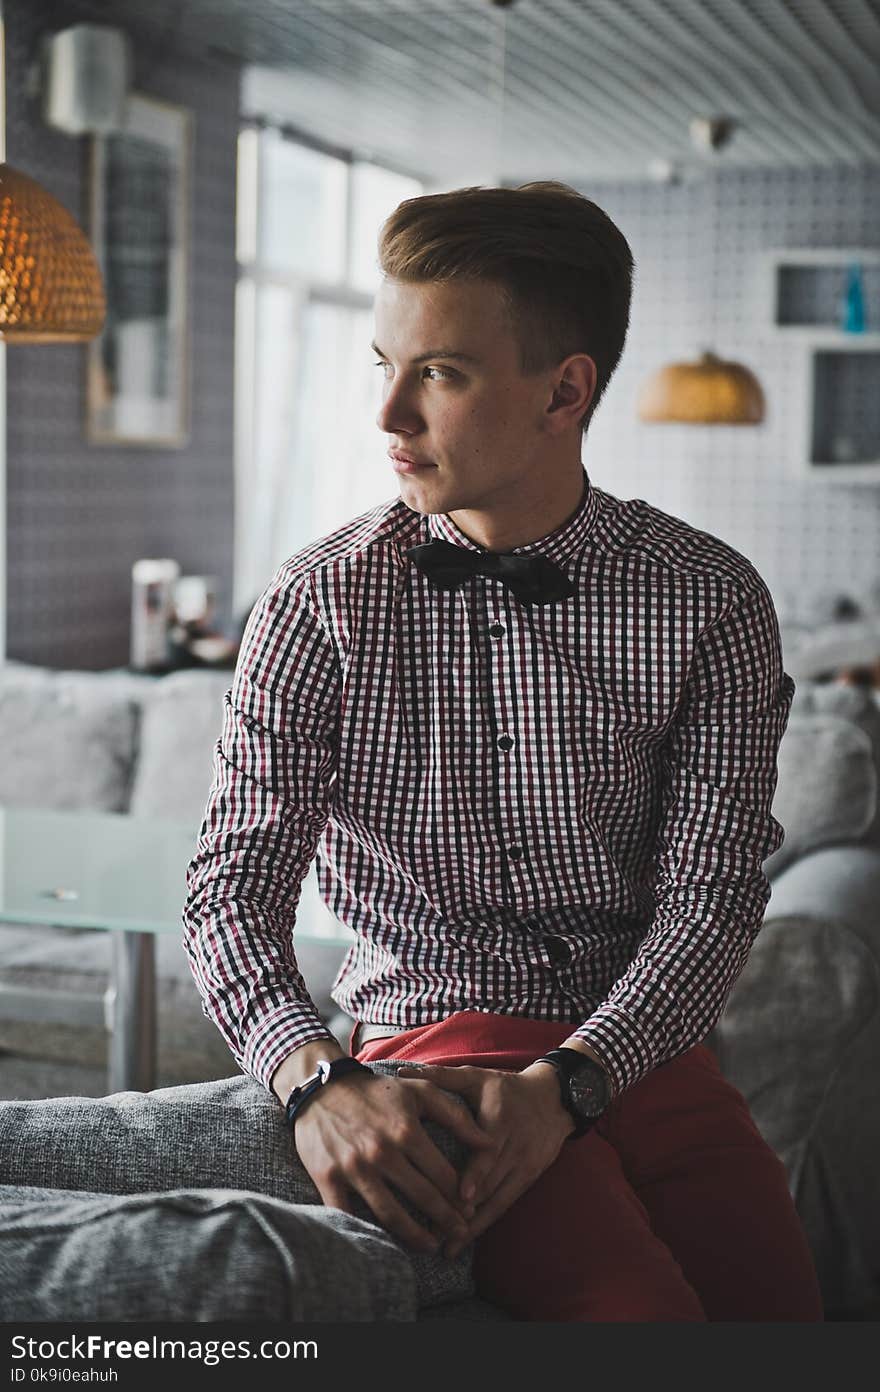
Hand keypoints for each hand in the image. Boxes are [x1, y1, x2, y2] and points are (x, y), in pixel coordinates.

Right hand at [291, 1069, 494, 1255]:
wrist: (322, 1089)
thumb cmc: (376, 1091)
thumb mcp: (420, 1092)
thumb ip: (457, 1117)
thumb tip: (490, 1143)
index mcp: (406, 1131)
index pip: (443, 1175)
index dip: (461, 1197)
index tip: (471, 1210)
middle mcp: (382, 1153)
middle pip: (422, 1198)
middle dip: (446, 1221)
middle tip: (460, 1235)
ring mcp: (354, 1168)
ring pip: (391, 1214)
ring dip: (415, 1236)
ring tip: (432, 1246)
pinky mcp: (328, 1178)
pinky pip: (348, 1215)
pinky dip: (365, 1233)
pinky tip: (382, 1244)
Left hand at [395, 1061, 575, 1257]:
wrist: (554, 1100)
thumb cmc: (506, 1088)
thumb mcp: (477, 1078)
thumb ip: (441, 1078)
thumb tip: (403, 1073)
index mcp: (500, 1121)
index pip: (488, 1152)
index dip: (475, 1175)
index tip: (460, 1197)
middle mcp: (515, 1147)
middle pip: (490, 1182)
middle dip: (465, 1209)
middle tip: (436, 1229)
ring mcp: (524, 1166)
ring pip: (497, 1199)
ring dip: (473, 1225)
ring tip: (447, 1246)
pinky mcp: (528, 1179)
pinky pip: (505, 1205)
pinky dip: (485, 1223)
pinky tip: (466, 1240)